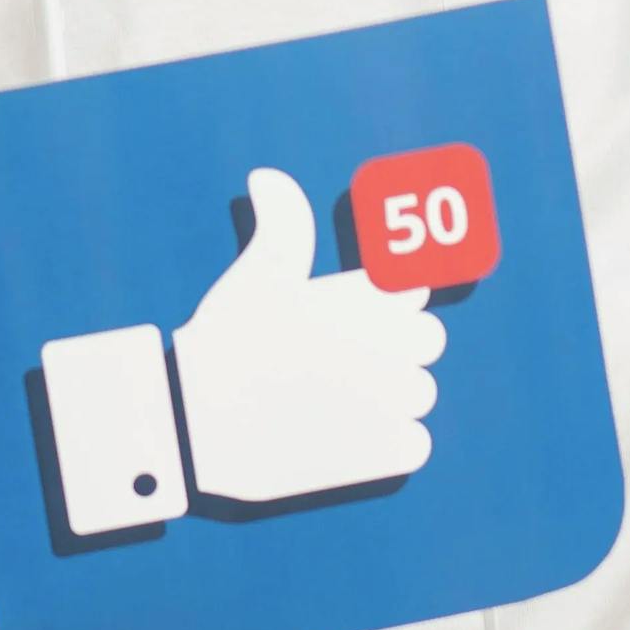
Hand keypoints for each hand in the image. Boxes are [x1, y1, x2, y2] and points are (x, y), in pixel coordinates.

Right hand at [167, 166, 447, 503]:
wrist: (202, 423)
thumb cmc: (230, 341)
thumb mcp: (258, 273)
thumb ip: (283, 222)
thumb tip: (267, 176)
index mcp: (371, 297)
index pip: (415, 290)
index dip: (386, 302)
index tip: (353, 316)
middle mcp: (394, 346)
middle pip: (427, 340)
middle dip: (394, 345)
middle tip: (341, 358)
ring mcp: (395, 402)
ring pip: (420, 393)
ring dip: (391, 395)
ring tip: (340, 397)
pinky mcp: (389, 453)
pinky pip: (416, 443)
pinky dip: (391, 442)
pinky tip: (350, 434)